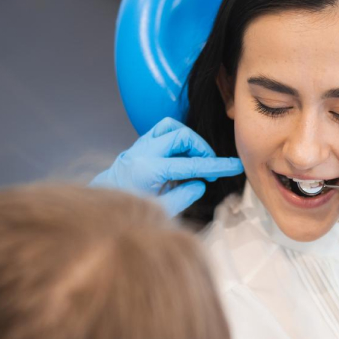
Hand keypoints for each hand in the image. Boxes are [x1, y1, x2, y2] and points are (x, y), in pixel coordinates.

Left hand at [89, 117, 242, 215]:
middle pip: (182, 136)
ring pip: (171, 126)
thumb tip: (200, 182)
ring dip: (188, 139)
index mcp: (148, 171)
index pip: (191, 165)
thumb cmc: (131, 212)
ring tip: (194, 159)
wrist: (104, 206)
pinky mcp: (138, 144)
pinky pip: (162, 131)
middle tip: (209, 169)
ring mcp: (139, 146)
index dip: (216, 165)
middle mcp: (142, 153)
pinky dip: (176, 138)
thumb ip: (184, 196)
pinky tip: (181, 156)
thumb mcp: (162, 212)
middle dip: (201, 149)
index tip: (234, 165)